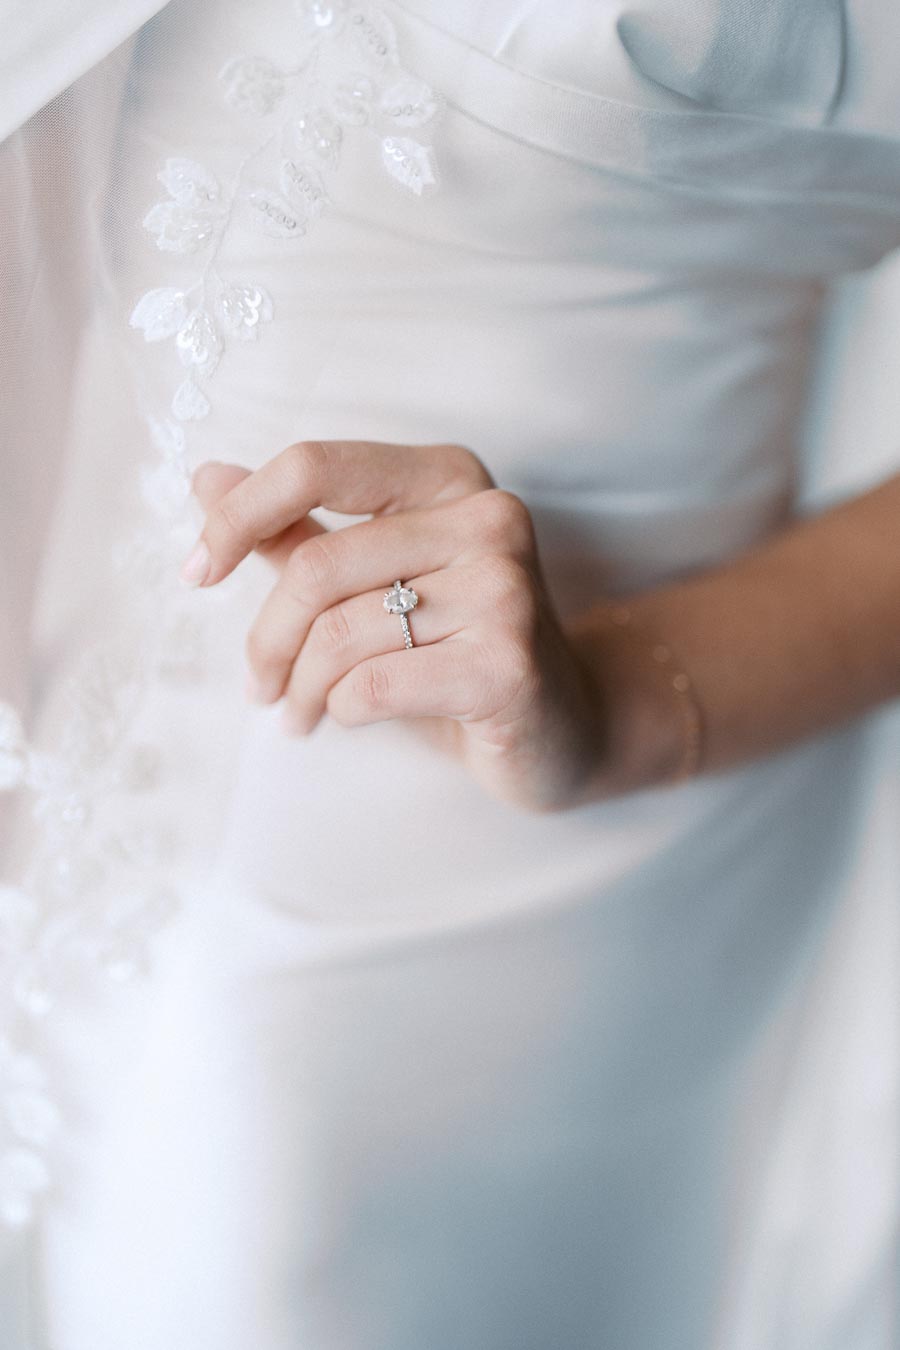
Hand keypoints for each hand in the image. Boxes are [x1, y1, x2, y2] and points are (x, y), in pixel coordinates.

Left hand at [185, 439, 610, 811]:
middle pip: (316, 566)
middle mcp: (486, 518)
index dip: (237, 515)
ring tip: (297, 715)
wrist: (565, 724)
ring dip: (298, 688)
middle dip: (267, 639)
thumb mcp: (377, 582)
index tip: (197, 570)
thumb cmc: (457, 650)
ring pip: (339, 635)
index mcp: (447, 476)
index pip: (313, 465)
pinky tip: (346, 720)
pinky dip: (339, 711)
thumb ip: (298, 530)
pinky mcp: (507, 664)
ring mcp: (503, 589)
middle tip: (257, 687)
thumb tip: (205, 478)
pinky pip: (371, 685)